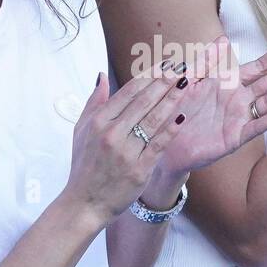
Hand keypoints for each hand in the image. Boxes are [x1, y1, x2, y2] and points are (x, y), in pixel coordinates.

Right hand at [63, 66, 192, 228]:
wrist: (85, 203)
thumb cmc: (84, 165)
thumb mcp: (80, 130)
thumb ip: (93, 102)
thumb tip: (101, 75)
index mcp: (98, 121)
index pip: (129, 91)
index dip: (149, 75)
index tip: (165, 64)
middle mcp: (111, 134)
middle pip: (144, 101)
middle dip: (164, 81)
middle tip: (181, 67)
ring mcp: (126, 152)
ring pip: (154, 119)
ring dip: (172, 100)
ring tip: (186, 84)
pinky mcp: (139, 169)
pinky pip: (159, 144)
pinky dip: (171, 129)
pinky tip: (183, 115)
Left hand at [151, 34, 266, 179]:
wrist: (163, 138)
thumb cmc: (177, 109)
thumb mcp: (191, 79)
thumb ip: (208, 60)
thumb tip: (225, 37)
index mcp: (230, 85)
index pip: (259, 68)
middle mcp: (239, 101)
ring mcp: (240, 119)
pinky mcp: (235, 137)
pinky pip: (257, 126)